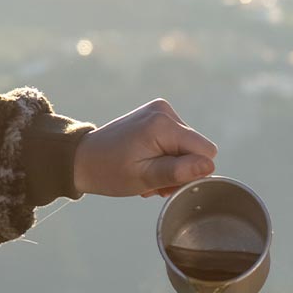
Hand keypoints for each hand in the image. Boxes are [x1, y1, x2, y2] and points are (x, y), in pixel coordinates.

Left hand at [72, 99, 216, 197]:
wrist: (83, 159)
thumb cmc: (110, 171)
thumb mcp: (145, 178)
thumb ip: (178, 172)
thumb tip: (209, 167)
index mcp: (163, 124)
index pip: (205, 151)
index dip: (192, 171)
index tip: (167, 182)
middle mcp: (165, 111)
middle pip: (197, 149)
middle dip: (180, 170)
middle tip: (153, 181)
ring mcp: (161, 110)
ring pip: (188, 147)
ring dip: (171, 165)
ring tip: (147, 173)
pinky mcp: (157, 115)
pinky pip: (177, 140)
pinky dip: (165, 156)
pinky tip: (147, 162)